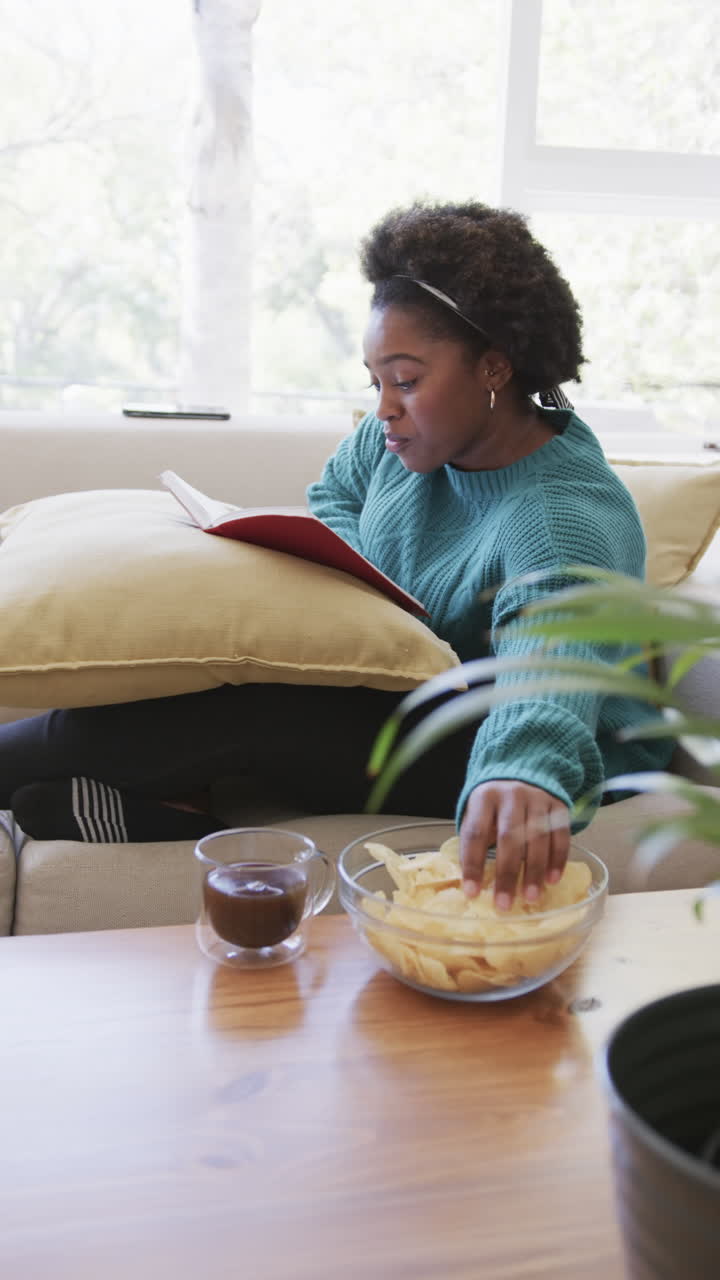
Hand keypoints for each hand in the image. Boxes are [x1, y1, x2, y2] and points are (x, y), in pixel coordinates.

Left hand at [459, 780, 569, 909]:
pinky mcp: (558, 805)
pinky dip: (557, 860)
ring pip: (537, 838)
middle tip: (504, 904)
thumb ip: (475, 840)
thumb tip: (473, 882)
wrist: (524, 770)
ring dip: (534, 871)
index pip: (476, 833)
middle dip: (507, 874)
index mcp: (484, 797)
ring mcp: (537, 799)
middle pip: (509, 838)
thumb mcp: (478, 812)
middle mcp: (511, 795)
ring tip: (531, 897)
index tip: (472, 892)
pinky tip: (552, 880)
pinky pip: (561, 835)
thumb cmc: (495, 803)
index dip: (473, 864)